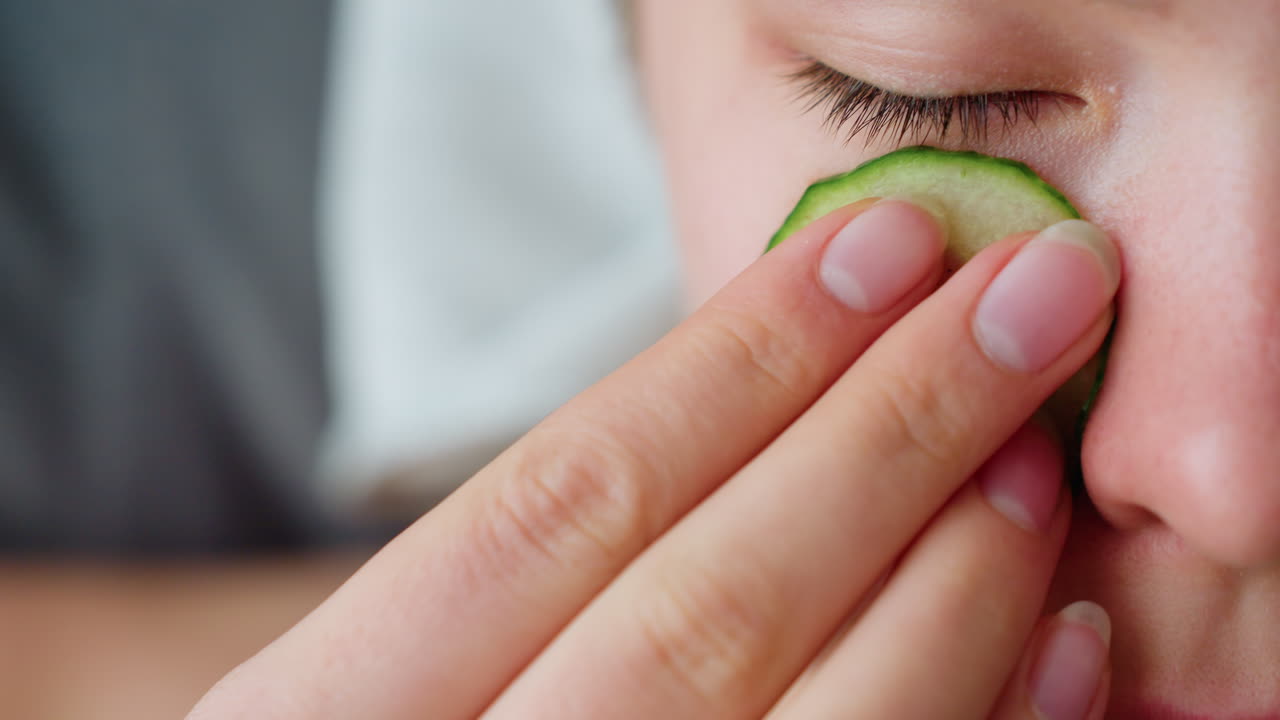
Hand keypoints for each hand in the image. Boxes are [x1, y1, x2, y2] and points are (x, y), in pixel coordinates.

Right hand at [188, 198, 1118, 719]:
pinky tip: (1065, 641)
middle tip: (1030, 296)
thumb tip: (770, 391)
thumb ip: (531, 567)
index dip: (735, 362)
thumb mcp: (382, 671)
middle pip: (707, 603)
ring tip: (1036, 450)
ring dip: (954, 578)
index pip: (562, 500)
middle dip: (886, 429)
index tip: (878, 245)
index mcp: (325, 719)